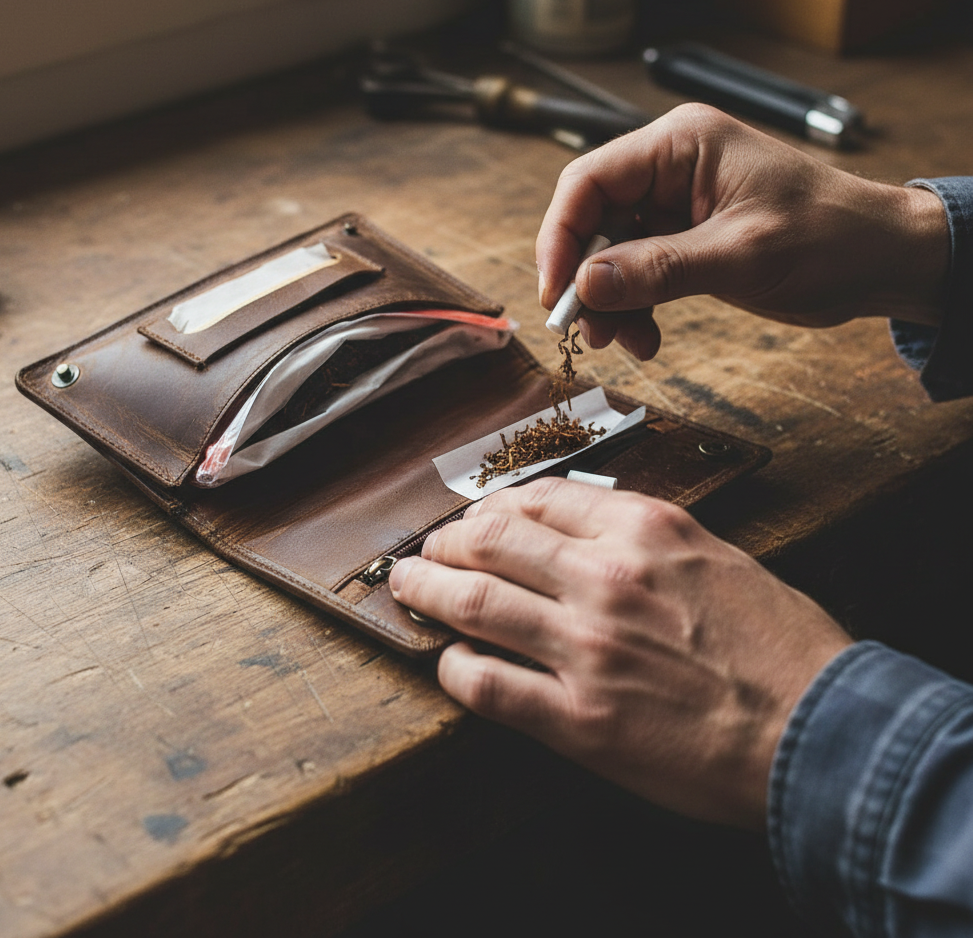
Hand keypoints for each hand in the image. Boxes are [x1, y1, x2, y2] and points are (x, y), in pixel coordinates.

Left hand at [389, 478, 852, 828]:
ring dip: (427, 591)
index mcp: (644, 529)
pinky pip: (487, 685)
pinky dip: (454, 669)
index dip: (493, 507)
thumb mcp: (714, 556)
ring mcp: (586, 648)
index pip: (538, 498)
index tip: (476, 519)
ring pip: (473, 602)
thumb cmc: (778, 644)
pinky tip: (449, 663)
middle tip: (427, 551)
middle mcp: (606, 577)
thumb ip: (642, 537)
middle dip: (445, 541)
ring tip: (408, 589)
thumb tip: (576, 531)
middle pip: (490, 539)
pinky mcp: (579, 719)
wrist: (819, 731)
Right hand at [537, 103, 948, 357]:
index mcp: (680, 145)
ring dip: (608, 301)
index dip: (561, 237)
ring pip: (609, 252)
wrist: (880, 260)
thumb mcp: (741, 255)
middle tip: (586, 329)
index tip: (557, 293)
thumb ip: (658, 269)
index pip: (589, 181)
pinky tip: (646, 337)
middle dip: (584, 278)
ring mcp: (674, 204)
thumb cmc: (830, 237)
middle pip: (592, 219)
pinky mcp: (683, 238)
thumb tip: (584, 285)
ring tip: (624, 342)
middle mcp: (670, 167)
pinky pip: (636, 272)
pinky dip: (633, 307)